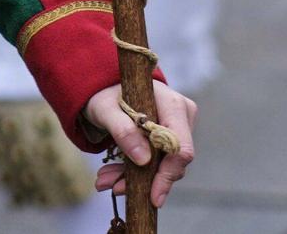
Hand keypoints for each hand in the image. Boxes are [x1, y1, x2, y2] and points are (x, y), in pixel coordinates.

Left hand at [86, 80, 196, 207]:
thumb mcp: (105, 109)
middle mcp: (181, 116)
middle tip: (114, 187)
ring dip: (134, 178)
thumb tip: (143, 159)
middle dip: (144, 179)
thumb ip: (122, 130)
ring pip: (163, 165)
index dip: (168, 174)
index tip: (153, 197)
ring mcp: (177, 128)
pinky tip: (113, 177)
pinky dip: (134, 172)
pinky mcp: (168, 139)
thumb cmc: (106, 94)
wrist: (105, 89)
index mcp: (172, 104)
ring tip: (105, 181)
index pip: (180, 146)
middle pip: (173, 160)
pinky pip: (156, 163)